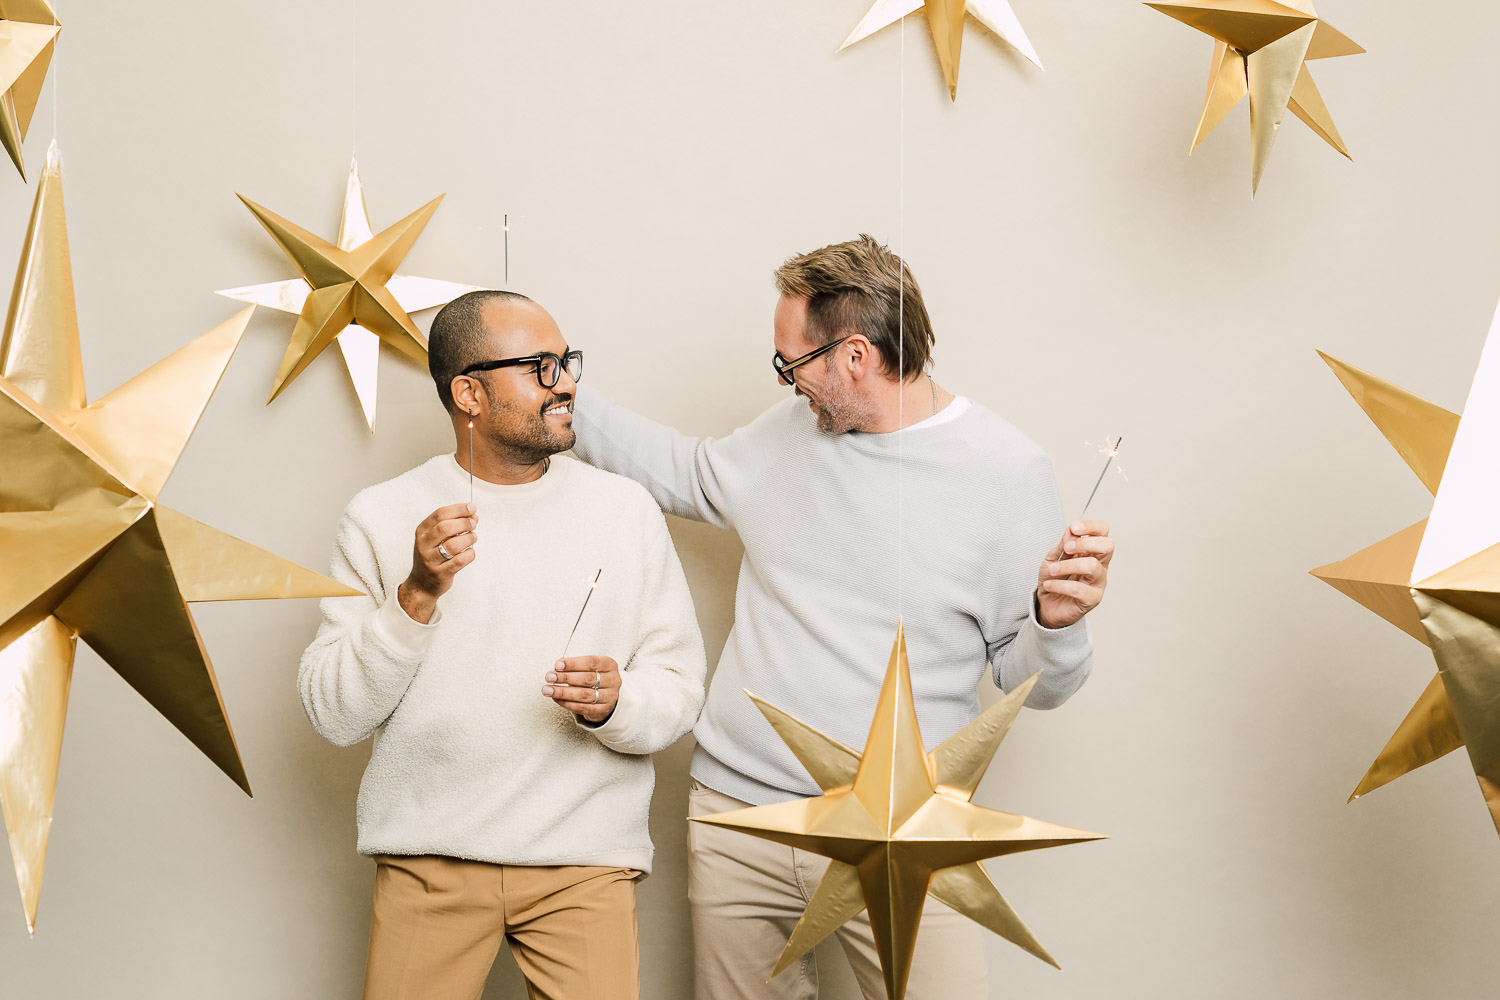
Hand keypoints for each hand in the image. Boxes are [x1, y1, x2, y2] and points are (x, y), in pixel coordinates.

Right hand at [398, 503, 476, 622]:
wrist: (422, 584)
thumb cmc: (433, 555)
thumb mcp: (437, 538)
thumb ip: (454, 525)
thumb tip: (473, 516)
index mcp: (422, 531)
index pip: (440, 514)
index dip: (458, 509)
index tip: (472, 508)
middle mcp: (423, 545)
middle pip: (445, 528)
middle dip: (464, 523)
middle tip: (474, 524)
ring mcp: (431, 560)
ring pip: (453, 545)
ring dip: (468, 539)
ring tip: (473, 538)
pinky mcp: (441, 573)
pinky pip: (460, 561)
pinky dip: (469, 554)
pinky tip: (469, 552)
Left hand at [542, 655, 620, 723]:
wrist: (607, 696)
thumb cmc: (595, 678)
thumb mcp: (589, 667)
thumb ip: (574, 667)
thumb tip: (557, 668)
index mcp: (609, 665)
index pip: (591, 662)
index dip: (573, 664)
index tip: (557, 665)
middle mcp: (613, 680)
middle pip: (587, 679)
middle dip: (565, 678)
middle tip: (550, 677)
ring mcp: (610, 696)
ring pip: (584, 695)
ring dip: (563, 692)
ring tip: (548, 689)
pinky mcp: (603, 710)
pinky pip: (582, 708)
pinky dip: (567, 703)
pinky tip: (556, 699)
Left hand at [1036, 520, 1112, 628]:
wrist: (1047, 605)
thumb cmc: (1053, 579)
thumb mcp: (1053, 558)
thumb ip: (1062, 545)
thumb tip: (1070, 532)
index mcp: (1092, 552)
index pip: (1103, 532)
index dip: (1091, 526)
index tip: (1074, 528)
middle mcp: (1100, 565)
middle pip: (1107, 546)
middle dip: (1085, 543)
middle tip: (1066, 549)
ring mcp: (1098, 583)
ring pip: (1092, 566)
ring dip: (1068, 565)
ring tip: (1052, 570)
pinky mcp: (1092, 599)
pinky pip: (1078, 589)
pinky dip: (1059, 585)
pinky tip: (1048, 586)